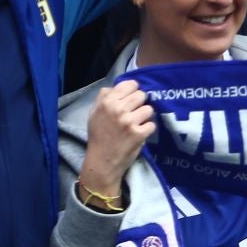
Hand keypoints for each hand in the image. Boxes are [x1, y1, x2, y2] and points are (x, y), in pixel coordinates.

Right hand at [81, 80, 152, 202]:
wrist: (102, 162)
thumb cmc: (98, 136)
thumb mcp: (94, 113)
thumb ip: (104, 97)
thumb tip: (116, 86)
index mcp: (107, 102)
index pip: (130, 85)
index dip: (133, 90)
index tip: (132, 97)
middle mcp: (119, 109)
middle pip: (141, 95)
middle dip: (140, 103)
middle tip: (135, 112)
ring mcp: (130, 122)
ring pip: (149, 109)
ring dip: (145, 116)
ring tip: (138, 123)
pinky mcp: (139, 134)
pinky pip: (152, 124)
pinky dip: (148, 129)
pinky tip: (140, 133)